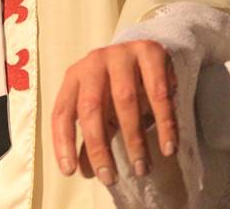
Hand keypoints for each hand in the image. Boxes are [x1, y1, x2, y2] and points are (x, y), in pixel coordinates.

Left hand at [52, 40, 176, 186]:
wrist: (146, 51)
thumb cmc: (117, 87)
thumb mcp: (101, 110)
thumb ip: (92, 137)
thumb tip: (84, 172)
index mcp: (75, 76)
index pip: (62, 112)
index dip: (63, 142)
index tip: (70, 172)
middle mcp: (94, 62)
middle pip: (91, 107)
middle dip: (99, 146)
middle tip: (109, 177)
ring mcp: (122, 54)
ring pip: (125, 100)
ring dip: (134, 140)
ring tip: (141, 169)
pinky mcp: (151, 52)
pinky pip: (158, 93)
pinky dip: (165, 123)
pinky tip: (168, 147)